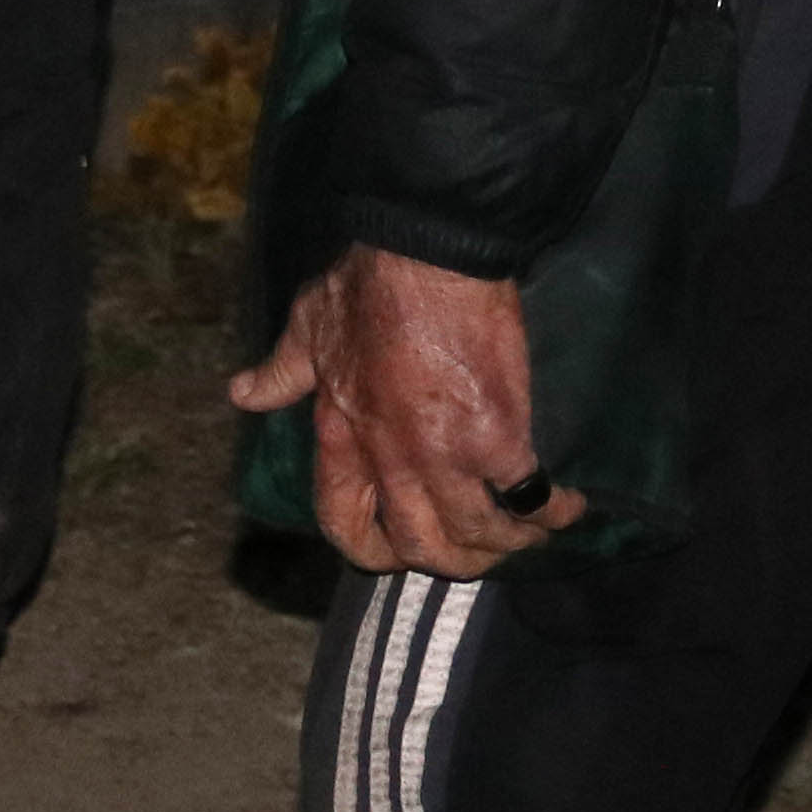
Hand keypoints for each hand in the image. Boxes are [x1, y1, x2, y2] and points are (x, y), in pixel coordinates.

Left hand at [229, 244, 584, 577]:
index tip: (397, 548)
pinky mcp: (497, 437)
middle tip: (477, 548)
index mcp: (342, 435)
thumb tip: (244, 395)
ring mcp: (445, 455)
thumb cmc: (368, 280)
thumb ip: (282, 371)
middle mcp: (391, 458)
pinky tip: (567, 505)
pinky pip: (526, 499)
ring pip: (476, 535)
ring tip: (528, 531)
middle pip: (418, 547)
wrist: (430, 250)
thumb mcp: (308, 325)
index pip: (343, 522)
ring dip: (505, 544)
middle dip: (451, 561)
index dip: (371, 549)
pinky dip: (551, 511)